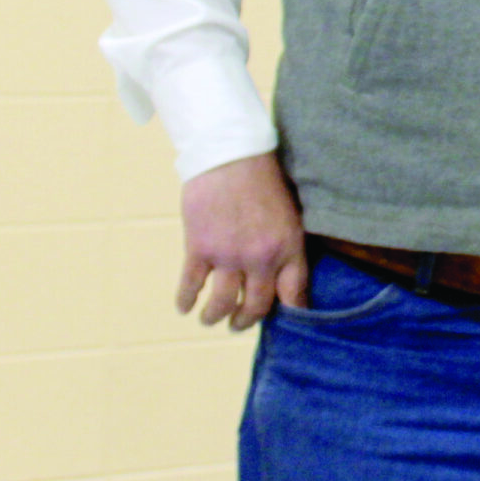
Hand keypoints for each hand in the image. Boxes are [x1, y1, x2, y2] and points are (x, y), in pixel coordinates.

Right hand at [179, 153, 307, 330]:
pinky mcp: (199, 249)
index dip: (289, 311)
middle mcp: (261, 258)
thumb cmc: (265, 179)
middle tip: (238, 324)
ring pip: (222, 304)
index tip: (283, 319)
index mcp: (289, 247)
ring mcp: (228, 256)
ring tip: (211, 319)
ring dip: (215, 317)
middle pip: (256, 305)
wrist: (231, 156)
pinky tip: (185, 306)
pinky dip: (186, 300)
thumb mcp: (291, 212)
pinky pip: (191, 286)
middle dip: (246, 320)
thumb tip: (284, 271)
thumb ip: (287, 243)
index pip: (294, 293)